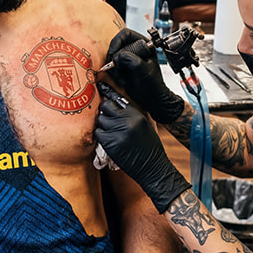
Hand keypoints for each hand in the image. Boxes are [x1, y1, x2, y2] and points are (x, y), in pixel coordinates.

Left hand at [95, 84, 189, 212]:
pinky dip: (101, 136)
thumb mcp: (146, 125)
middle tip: (108, 119)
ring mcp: (118, 132)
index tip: (100, 85)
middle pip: (106, 107)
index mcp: (137, 115)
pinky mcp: (111, 143)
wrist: (153, 168)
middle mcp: (127, 121)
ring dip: (102, 125)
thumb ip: (133, 114)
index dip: (108, 93)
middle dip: (105, 112)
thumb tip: (118, 105)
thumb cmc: (150, 148)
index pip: (118, 99)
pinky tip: (110, 141)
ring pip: (100, 121)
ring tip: (111, 133)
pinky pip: (99, 134)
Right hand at [106, 29, 185, 125]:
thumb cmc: (154, 86)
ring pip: (112, 57)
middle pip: (116, 45)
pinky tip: (123, 80)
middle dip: (115, 57)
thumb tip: (117, 57)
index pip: (126, 34)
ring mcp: (128, 59)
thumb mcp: (144, 70)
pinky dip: (114, 74)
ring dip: (115, 68)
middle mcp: (135, 49)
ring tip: (124, 77)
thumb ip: (130, 59)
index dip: (117, 41)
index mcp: (144, 45)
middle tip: (117, 67)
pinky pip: (111, 67)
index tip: (114, 53)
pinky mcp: (122, 67)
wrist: (152, 100)